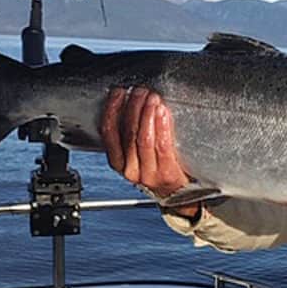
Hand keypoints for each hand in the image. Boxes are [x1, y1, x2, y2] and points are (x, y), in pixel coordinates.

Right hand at [100, 87, 198, 216]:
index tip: (119, 93)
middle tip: (140, 91)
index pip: (109, 133)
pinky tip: (162, 112)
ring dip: (147, 113)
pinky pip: (162, 145)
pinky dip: (161, 125)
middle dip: (133, 107)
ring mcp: (148, 173)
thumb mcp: (136, 156)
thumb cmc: (157, 170)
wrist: (178, 195)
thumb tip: (130, 102)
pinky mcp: (166, 172)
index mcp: (118, 162)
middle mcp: (130, 169)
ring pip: (143, 138)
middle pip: (128, 132)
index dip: (112, 110)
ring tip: (152, 98)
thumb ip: (130, 136)